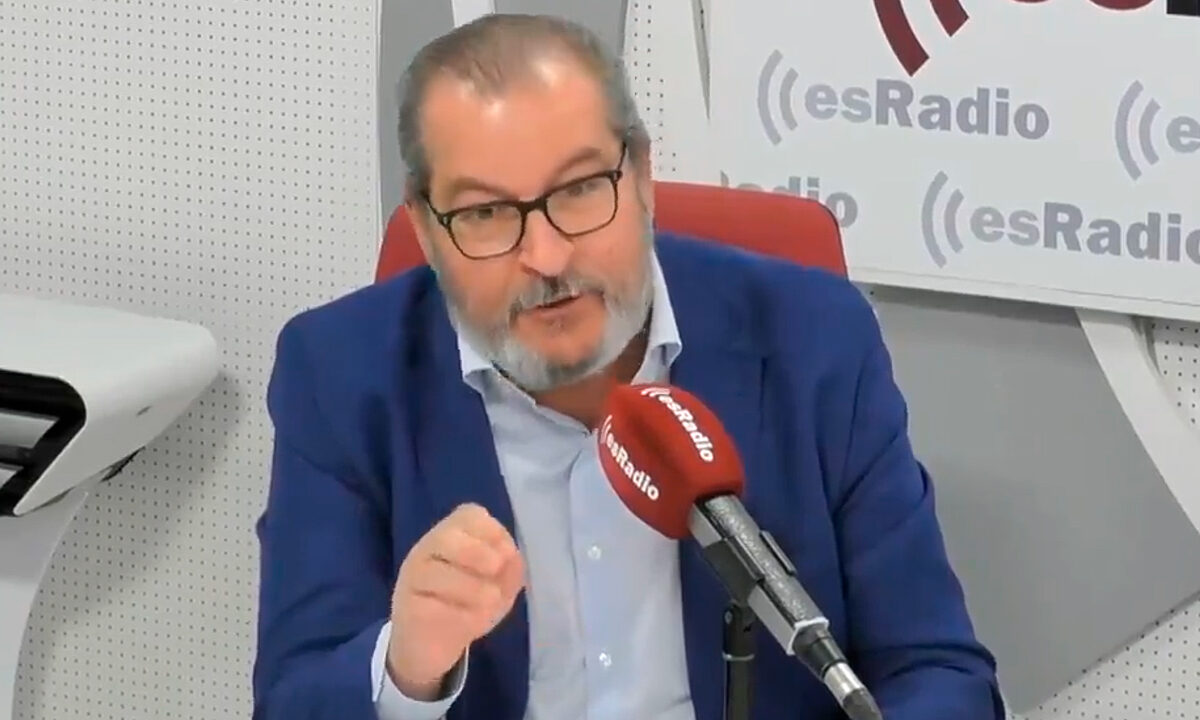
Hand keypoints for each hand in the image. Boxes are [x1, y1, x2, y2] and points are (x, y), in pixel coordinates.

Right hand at [386, 503, 524, 699]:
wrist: (432, 648)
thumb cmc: (468, 606)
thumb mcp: (499, 586)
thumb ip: (510, 569)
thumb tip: (511, 558)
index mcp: (452, 536)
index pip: (469, 515)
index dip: (493, 531)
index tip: (507, 555)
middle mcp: (427, 550)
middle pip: (446, 536)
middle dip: (477, 553)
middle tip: (495, 571)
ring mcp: (412, 579)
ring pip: (437, 573)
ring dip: (474, 589)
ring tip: (490, 603)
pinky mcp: (406, 610)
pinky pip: (434, 607)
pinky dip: (461, 615)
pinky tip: (472, 624)